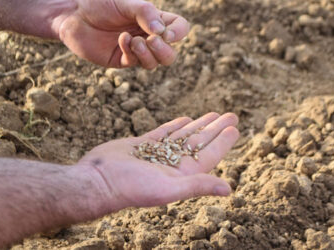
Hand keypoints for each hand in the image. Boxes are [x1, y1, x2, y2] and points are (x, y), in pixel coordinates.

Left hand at [53, 0, 188, 68]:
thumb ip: (146, 14)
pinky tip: (122, 39)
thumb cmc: (100, 4)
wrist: (74, 14)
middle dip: (164, 51)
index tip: (167, 33)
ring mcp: (135, 50)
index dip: (179, 33)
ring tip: (135, 41)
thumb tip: (162, 33)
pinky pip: (134, 62)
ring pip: (154, 63)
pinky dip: (131, 52)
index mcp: (154, 20)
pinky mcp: (121, 59)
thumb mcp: (126, 3)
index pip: (179, 29)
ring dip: (148, 54)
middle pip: (170, 54)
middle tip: (152, 41)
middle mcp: (147, 37)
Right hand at [76, 113, 238, 211]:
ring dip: (199, 125)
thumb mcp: (167, 188)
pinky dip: (175, 125)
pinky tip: (185, 119)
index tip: (235, 128)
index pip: (208, 156)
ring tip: (213, 114)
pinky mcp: (141, 145)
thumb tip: (229, 190)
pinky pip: (163, 133)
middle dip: (215, 128)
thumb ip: (198, 186)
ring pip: (183, 136)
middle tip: (231, 115)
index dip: (223, 141)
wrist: (97, 180)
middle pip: (199, 142)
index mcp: (180, 175)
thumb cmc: (131, 188)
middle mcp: (171, 164)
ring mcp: (156, 154)